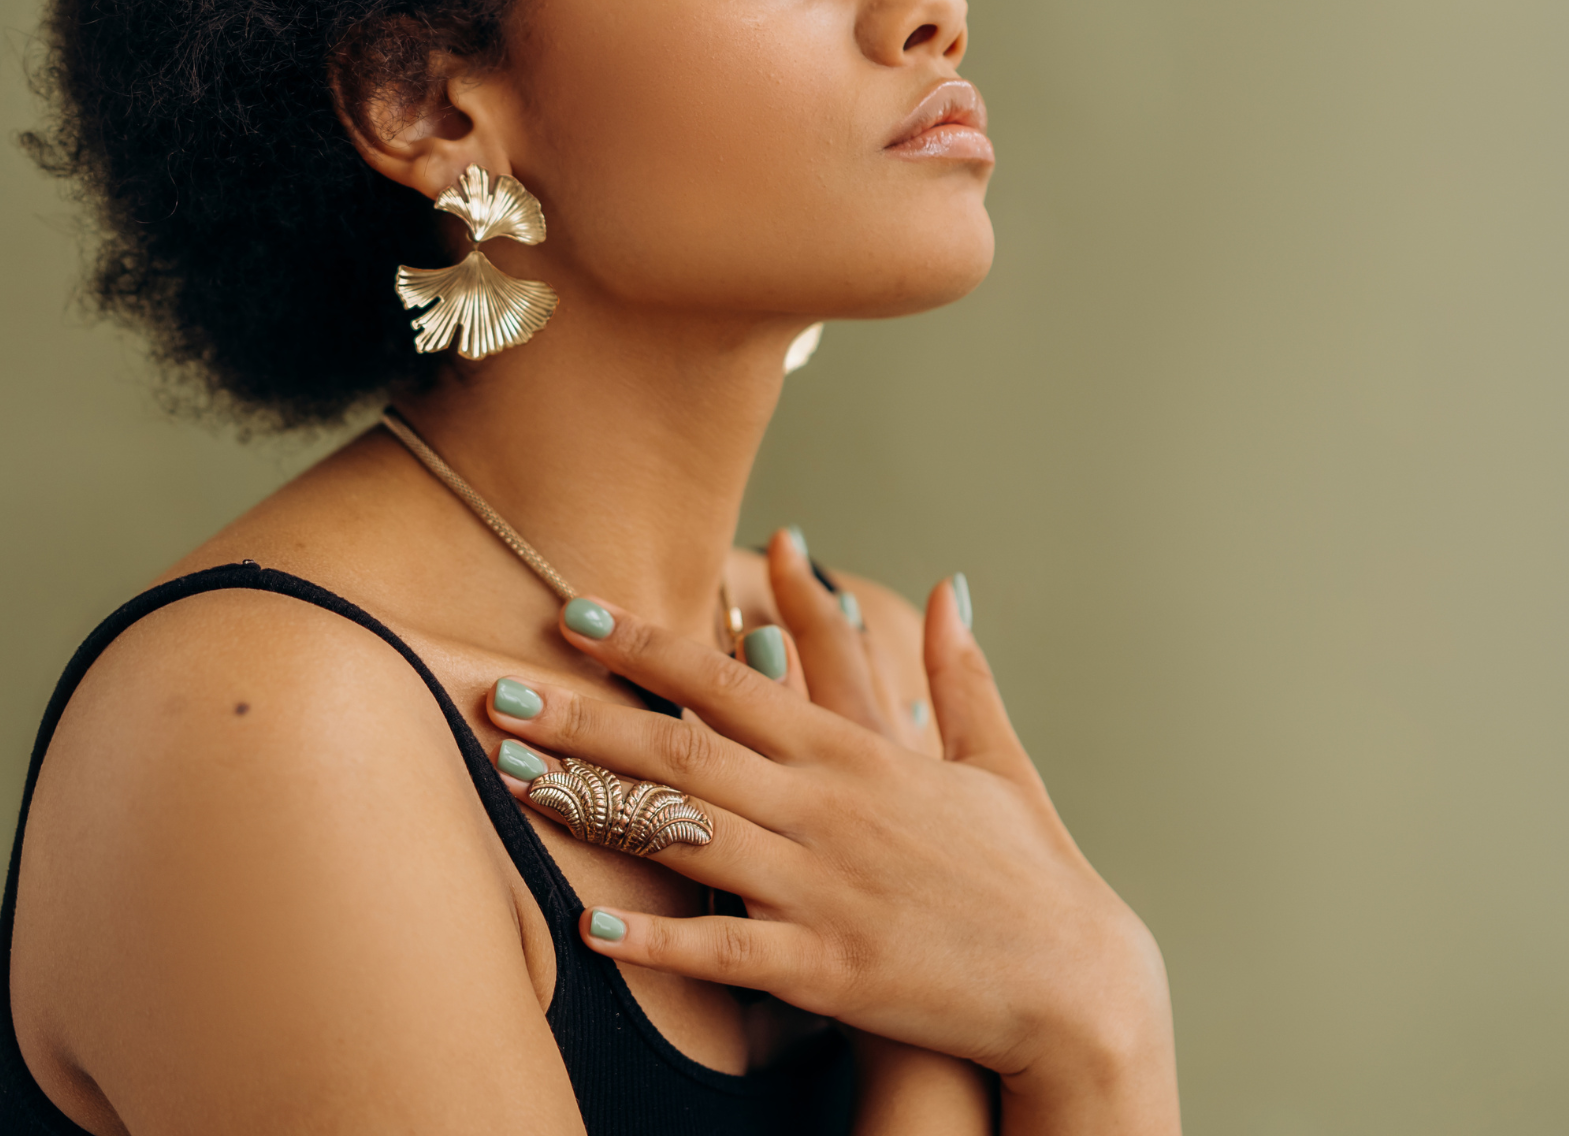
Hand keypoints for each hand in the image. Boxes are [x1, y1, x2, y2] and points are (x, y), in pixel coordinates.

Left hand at [486, 577, 1178, 1130]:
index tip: (576, 617)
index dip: (648, 645)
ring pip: (686, 834)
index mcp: (860, 751)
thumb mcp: (996, 761)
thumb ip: (960, 674)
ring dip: (595, 805)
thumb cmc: (1031, 874)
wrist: (1077, 989)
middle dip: (585, 716)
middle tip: (501, 691)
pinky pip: (725, 950)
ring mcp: (823, 887)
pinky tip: (591, 923)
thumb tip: (948, 588)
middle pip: (684, 748)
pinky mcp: (828, 968)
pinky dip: (658, 937)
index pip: (731, 680)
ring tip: (517, 780)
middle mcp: (829, 807)